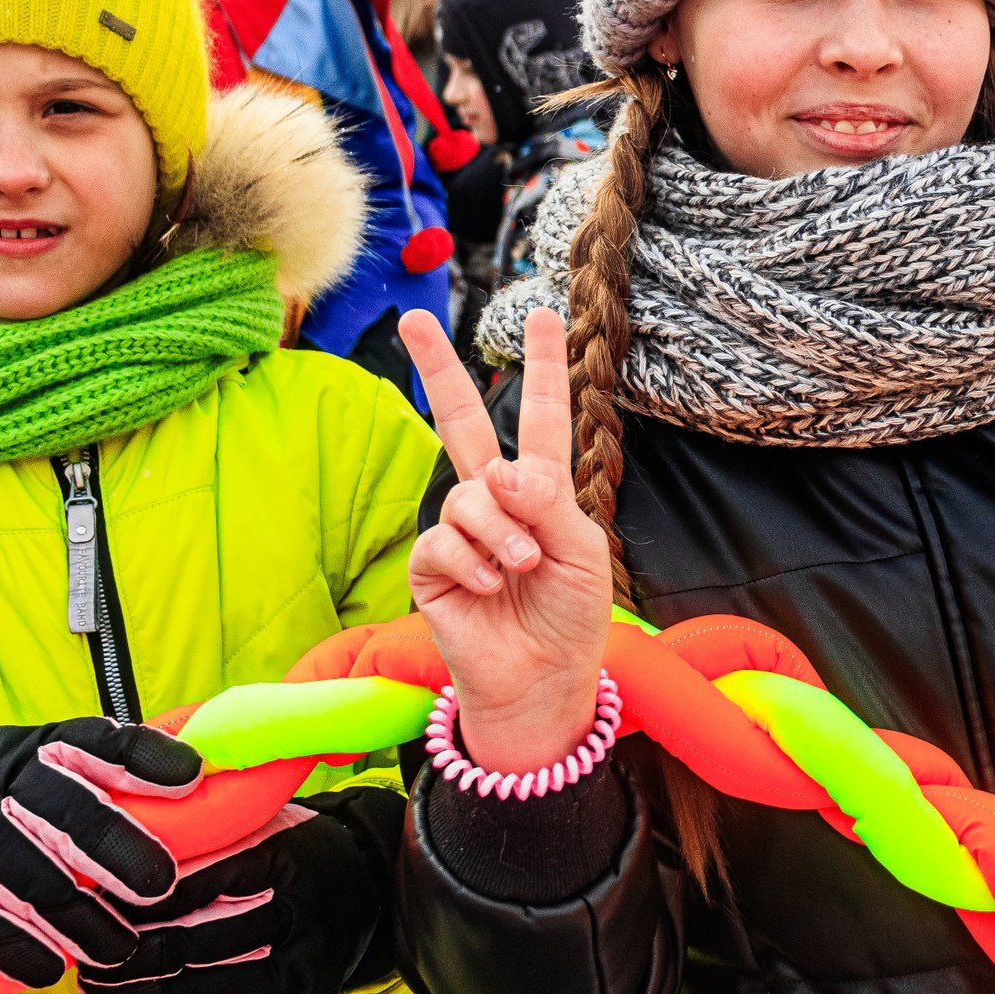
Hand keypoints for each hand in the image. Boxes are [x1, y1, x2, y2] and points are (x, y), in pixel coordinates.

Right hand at [0, 719, 203, 986]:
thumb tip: (208, 777)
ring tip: (118, 949)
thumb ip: (117, 770)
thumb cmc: (7, 780)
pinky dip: (13, 947)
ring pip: (27, 876)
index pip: (102, 743)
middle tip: (158, 887)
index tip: (189, 777)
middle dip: (117, 851)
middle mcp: (10, 782)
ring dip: (75, 919)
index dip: (146, 758)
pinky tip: (46, 968)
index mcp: (49, 748)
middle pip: (68, 814)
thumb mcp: (54, 758)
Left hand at [79, 786, 402, 993]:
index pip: (199, 886)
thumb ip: (206, 835)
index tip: (95, 905)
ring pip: (208, 991)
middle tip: (86, 956)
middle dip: (129, 956)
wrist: (369, 886)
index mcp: (286, 859)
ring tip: (98, 990)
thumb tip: (116, 850)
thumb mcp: (261, 823)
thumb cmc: (294, 850)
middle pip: (196, 944)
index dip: (139, 903)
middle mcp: (300, 914)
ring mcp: (306, 965)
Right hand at [400, 308, 611, 773]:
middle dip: (438, 368)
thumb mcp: (582, 551)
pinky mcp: (432, 568)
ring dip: (501, 530)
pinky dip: (472, 562)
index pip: (542, 416)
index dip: (543, 367)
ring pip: (466, 496)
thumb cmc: (571, 615)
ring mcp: (460, 531)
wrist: (544, 679)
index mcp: (541, 488)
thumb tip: (503, 471)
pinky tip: (489, 587)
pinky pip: (443, 542)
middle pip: (463, 421)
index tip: (545, 314)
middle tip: (412, 317)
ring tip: (523, 565)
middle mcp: (495, 499)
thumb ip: (549, 503)